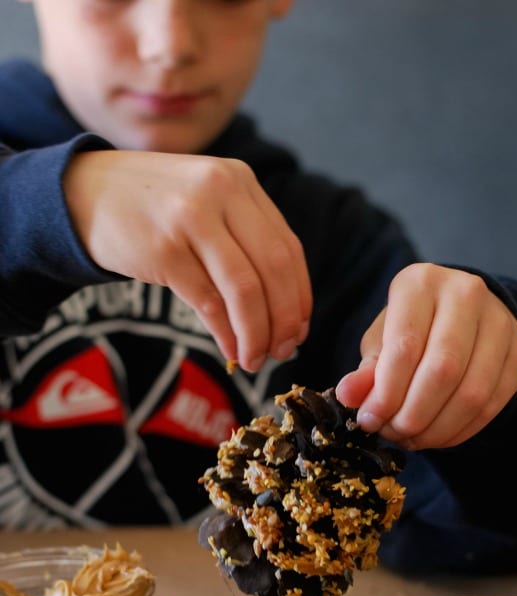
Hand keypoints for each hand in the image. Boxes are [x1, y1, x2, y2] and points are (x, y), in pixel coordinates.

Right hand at [63, 150, 311, 371]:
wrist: (84, 193)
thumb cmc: (153, 209)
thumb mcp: (206, 206)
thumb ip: (243, 243)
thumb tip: (283, 315)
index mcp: (240, 182)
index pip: (288, 248)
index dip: (299, 296)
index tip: (299, 329)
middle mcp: (221, 192)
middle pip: (274, 269)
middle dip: (284, 320)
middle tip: (284, 352)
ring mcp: (191, 218)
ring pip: (244, 289)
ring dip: (256, 333)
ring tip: (256, 359)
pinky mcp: (163, 249)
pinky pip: (208, 302)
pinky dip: (226, 333)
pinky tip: (231, 351)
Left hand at [336, 263, 516, 449]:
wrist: (464, 316)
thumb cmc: (412, 328)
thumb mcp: (381, 340)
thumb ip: (366, 371)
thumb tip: (348, 396)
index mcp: (422, 282)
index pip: (405, 346)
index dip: (386, 393)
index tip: (369, 420)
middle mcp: (466, 294)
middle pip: (442, 370)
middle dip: (412, 415)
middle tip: (393, 433)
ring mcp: (500, 323)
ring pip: (471, 393)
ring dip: (437, 428)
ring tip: (412, 438)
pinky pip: (491, 406)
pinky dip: (459, 431)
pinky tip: (437, 435)